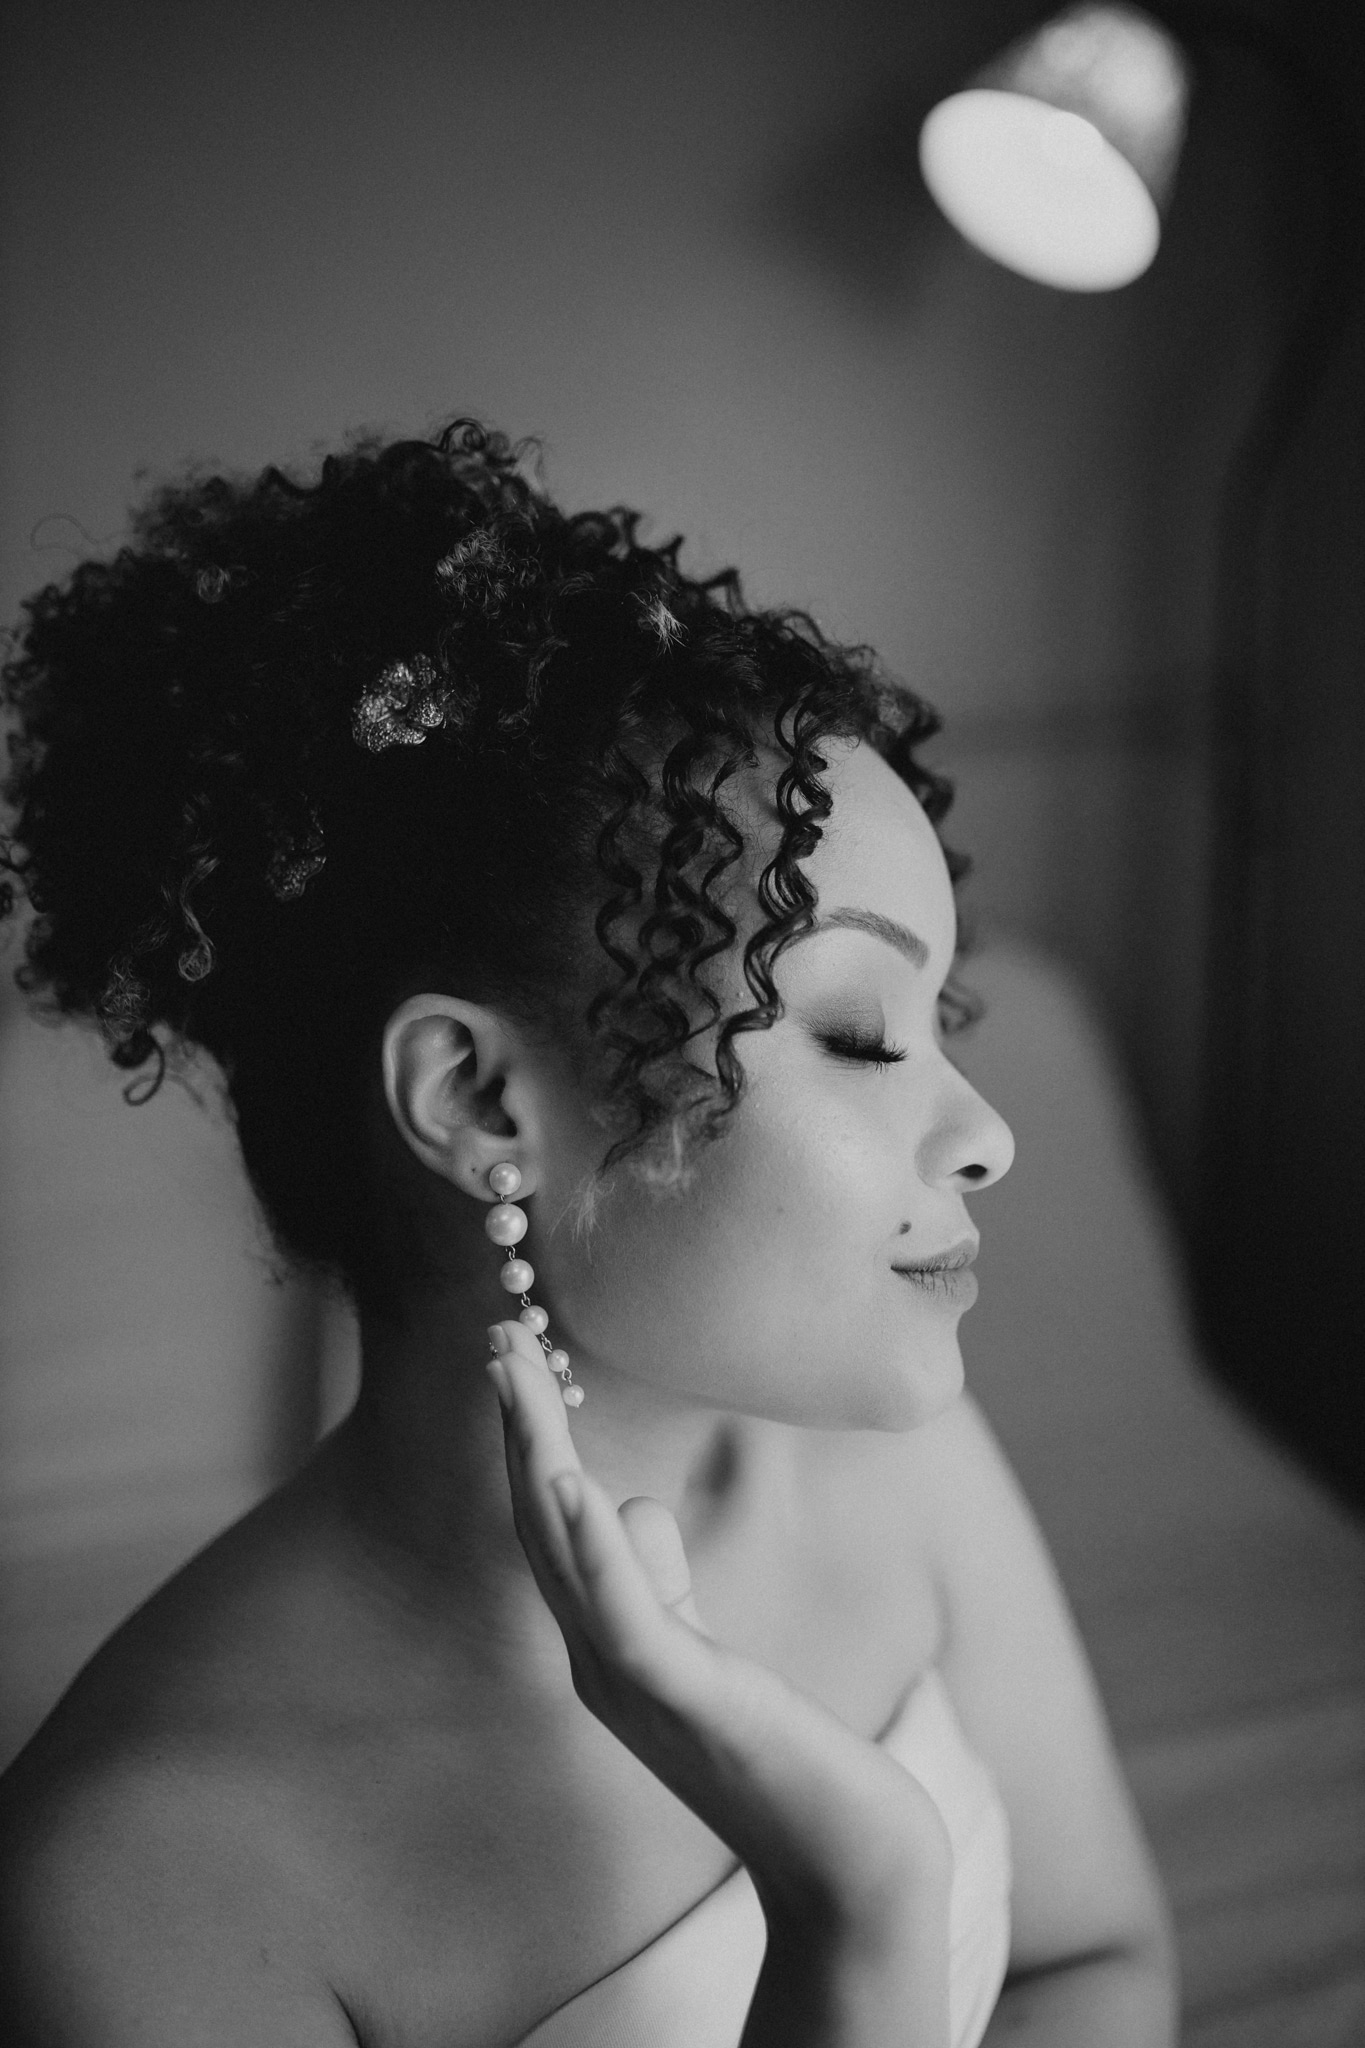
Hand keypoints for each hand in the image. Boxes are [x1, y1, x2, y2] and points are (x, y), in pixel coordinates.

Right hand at [485, 1320, 952, 1949]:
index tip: (512, 1352)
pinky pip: (630, 1619)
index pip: (552, 1523)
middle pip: (545, 1524)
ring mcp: (642, 1688)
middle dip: (520, 1427)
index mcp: (606, 1644)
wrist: (849, 1868)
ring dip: (540, 1459)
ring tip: (518, 1376)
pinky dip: (597, 1551)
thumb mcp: (707, 1651)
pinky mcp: (695, 1703)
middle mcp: (603, 1663)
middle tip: (497, 1334)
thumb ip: (660, 1583)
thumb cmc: (783, 1759)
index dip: (527, 1437)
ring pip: (571, 1556)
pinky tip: (576, 1484)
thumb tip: (627, 1502)